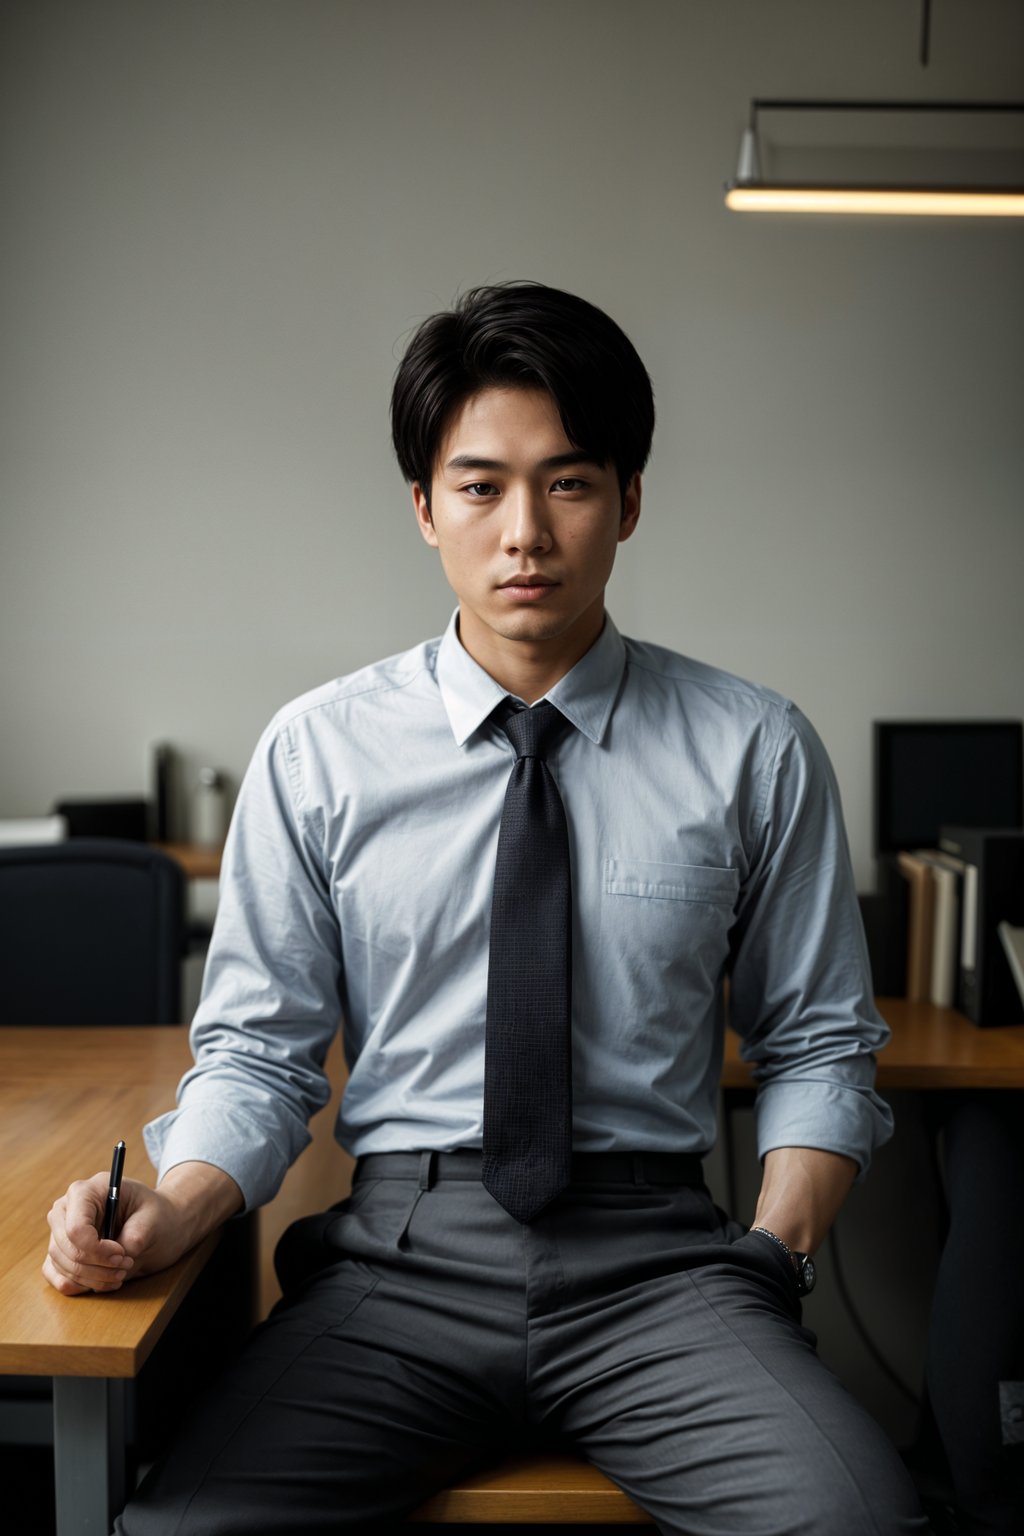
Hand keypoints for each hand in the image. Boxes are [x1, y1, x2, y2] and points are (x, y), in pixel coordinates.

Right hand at [43, 1160, 243, 1295]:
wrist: (155, 1224)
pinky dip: (78, 1285)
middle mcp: (66, 1209)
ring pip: (61, 1264)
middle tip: (125, 1266)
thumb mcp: (154, 1219)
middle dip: (96, 1266)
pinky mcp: (61, 1252)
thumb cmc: (154, 1215)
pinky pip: (56, 1275)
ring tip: (121, 1273)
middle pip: (65, 1248)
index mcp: (87, 1191)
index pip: (75, 1227)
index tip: (122, 1255)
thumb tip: (119, 1255)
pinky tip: (103, 1282)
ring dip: (92, 1278)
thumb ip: (135, 1236)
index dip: (96, 1249)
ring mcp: (60, 1231)